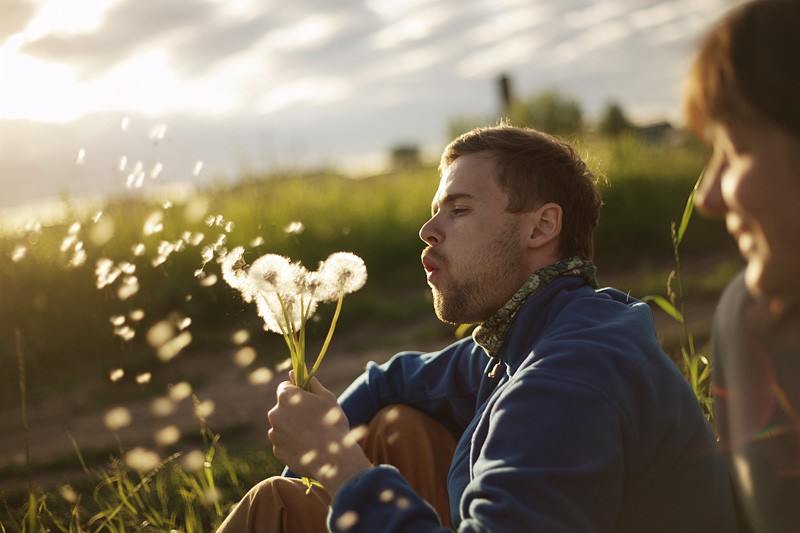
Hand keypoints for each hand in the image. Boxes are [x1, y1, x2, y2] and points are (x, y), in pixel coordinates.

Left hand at [267, 375, 371, 493]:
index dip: (297, 392)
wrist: (334, 459)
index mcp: (286, 397)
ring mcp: (274, 434)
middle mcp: (275, 414)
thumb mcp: (327, 398)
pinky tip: (308, 447)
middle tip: (314, 419)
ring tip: (313, 435)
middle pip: (283, 407)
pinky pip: (284, 442)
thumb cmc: (333, 424)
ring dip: (293, 427)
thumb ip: (310, 384)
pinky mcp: (277, 451)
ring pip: (283, 425)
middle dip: (294, 410)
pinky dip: (293, 443)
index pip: (285, 387)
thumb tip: (295, 373)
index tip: (308, 399)